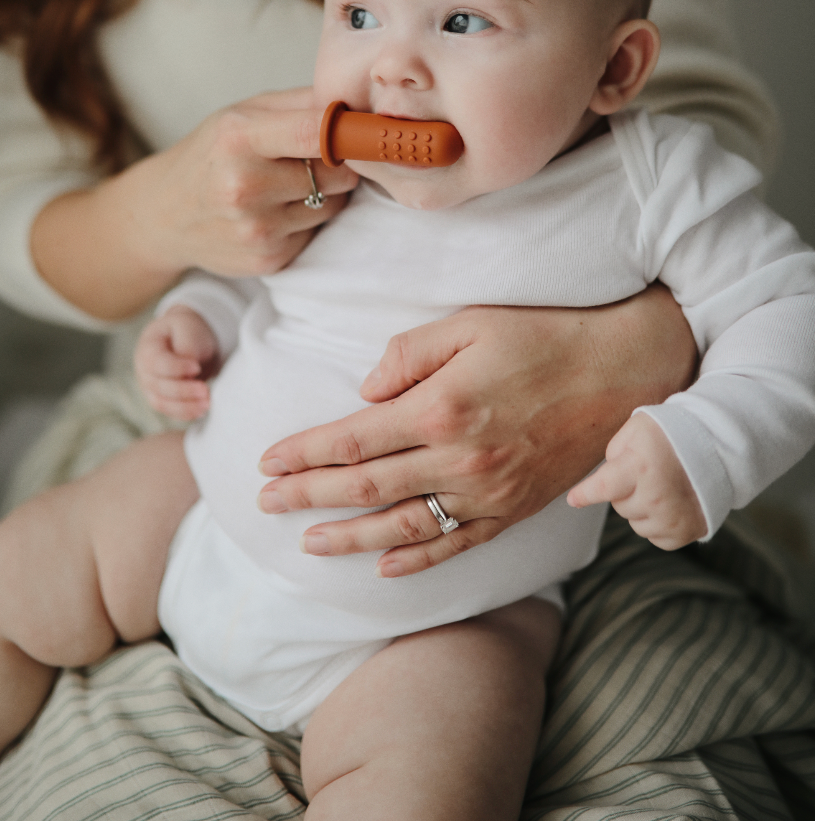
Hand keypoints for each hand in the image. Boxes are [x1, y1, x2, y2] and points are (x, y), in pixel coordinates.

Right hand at [32, 87, 358, 318]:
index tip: (358, 130)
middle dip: (338, 164)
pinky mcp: (268, 259)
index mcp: (239, 138)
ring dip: (325, 195)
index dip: (349, 131)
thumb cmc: (213, 154)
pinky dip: (307, 222)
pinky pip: (316, 233)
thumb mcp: (244, 113)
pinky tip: (275, 213)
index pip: (319, 131)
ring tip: (288, 187)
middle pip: (338, 173)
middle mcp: (245, 186)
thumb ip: (303, 103)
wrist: (164, 215)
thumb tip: (361, 102)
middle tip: (312, 159)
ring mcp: (256, 229)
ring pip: (333, 205)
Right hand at [134, 305, 218, 420]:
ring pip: (162, 403)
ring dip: (185, 407)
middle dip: (183, 391)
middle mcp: (144, 370)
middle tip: (205, 390)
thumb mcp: (188, 329)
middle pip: (159, 386)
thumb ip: (187, 349)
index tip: (197, 367)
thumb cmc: (186, 330)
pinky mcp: (161, 398)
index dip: (176, 368)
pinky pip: (170, 410)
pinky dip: (185, 413)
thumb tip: (190, 376)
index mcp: (147, 347)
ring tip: (207, 404)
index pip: (157, 362)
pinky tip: (201, 410)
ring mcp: (149, 386)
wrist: (187, 337)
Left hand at [258, 286, 697, 575]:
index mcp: (440, 409)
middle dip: (308, 495)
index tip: (269, 461)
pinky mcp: (513, 510)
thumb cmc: (544, 336)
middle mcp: (458, 460)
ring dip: (348, 537)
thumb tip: (365, 392)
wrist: (623, 372)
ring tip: (307, 542)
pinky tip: (384, 566)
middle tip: (265, 502)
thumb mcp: (470, 322)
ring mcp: (487, 493)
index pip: (353, 440)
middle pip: (365, 487)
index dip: (306, 453)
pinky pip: (456, 545)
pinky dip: (416, 560)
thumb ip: (409, 355)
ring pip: (402, 526)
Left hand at [567, 411, 706, 548]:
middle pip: (619, 506)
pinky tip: (671, 502)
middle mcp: (655, 498)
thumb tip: (604, 478)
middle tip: (646, 471)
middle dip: (625, 490)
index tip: (573, 499)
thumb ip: (613, 452)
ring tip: (662, 485)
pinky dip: (658, 522)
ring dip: (642, 508)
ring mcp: (672, 519)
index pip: (603, 488)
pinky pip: (655, 536)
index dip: (585, 494)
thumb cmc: (673, 433)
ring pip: (636, 523)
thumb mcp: (637, 428)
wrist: (717, 447)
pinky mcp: (685, 533)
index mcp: (640, 468)